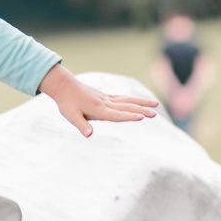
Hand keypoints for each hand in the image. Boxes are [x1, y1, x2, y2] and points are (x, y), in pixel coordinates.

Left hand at [39, 65, 159, 137]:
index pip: (117, 114)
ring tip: (156, 104)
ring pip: (128, 100)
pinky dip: (132, 99)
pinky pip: (122, 97)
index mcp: (98, 109)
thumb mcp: (71, 116)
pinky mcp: (105, 96)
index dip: (129, 116)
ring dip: (142, 102)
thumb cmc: (67, 103)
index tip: (142, 117)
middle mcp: (105, 103)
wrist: (64, 86)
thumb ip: (81, 125)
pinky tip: (140, 101)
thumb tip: (89, 135)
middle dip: (142, 110)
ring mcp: (106, 98)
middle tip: (155, 114)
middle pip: (127, 107)